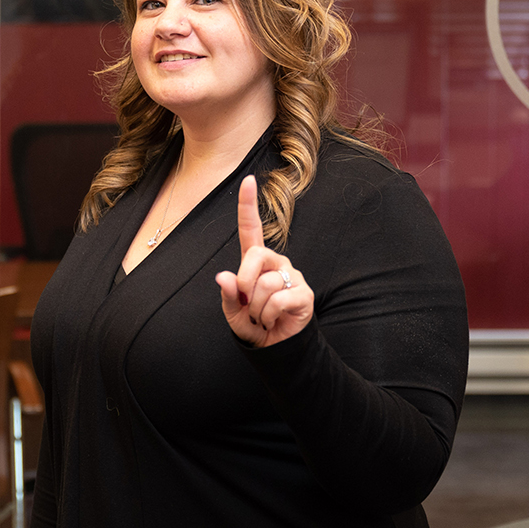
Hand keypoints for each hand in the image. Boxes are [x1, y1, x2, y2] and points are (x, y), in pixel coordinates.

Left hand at [215, 175, 313, 346]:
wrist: (275, 348)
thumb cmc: (253, 325)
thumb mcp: (232, 312)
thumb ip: (228, 295)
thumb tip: (224, 277)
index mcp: (255, 262)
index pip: (251, 228)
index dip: (248, 204)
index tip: (249, 180)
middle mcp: (275, 263)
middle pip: (255, 255)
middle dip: (244, 282)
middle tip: (247, 303)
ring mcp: (292, 276)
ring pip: (265, 284)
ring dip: (256, 308)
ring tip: (262, 316)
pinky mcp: (304, 293)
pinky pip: (278, 300)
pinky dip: (269, 316)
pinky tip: (274, 320)